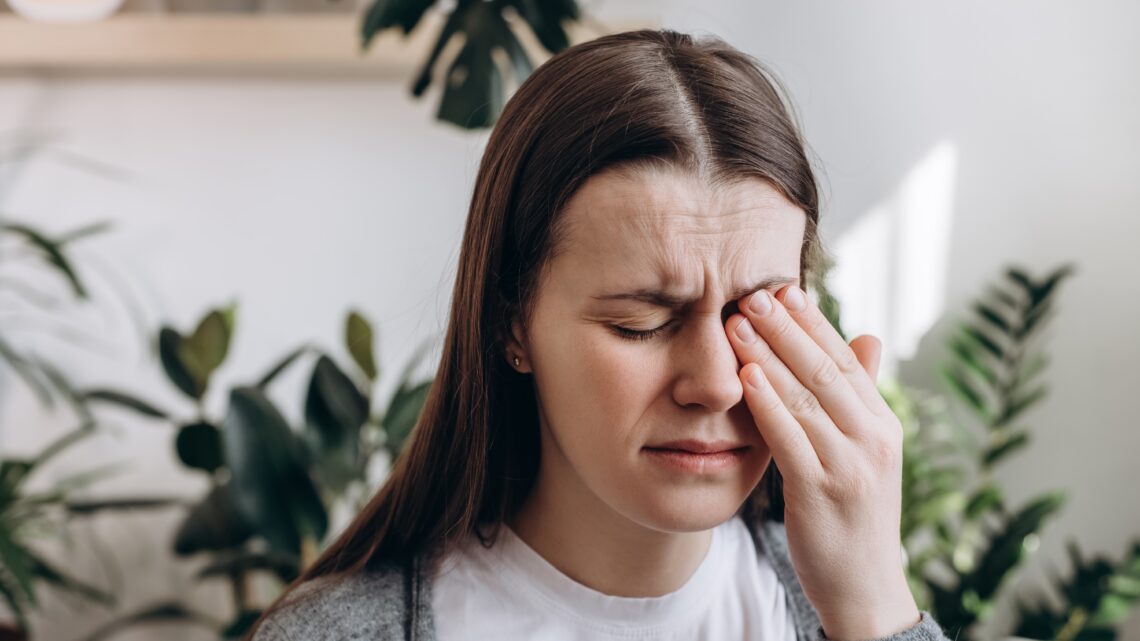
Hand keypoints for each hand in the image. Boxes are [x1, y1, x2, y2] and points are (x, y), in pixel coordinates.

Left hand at [725, 285, 919, 640]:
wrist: (866, 587)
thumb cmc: (855, 515)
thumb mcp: (866, 452)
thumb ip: (860, 396)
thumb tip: (866, 336)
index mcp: (883, 424)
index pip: (846, 361)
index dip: (814, 323)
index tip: (785, 288)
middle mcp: (873, 438)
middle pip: (825, 369)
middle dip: (787, 328)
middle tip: (754, 292)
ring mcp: (850, 465)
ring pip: (806, 397)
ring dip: (769, 354)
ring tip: (739, 321)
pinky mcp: (822, 491)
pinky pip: (791, 438)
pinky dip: (768, 402)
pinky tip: (746, 375)